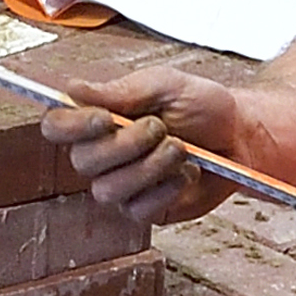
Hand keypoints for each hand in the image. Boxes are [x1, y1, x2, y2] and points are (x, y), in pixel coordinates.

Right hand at [50, 66, 238, 223]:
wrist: (239, 136)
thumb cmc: (201, 107)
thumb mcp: (165, 85)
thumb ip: (120, 90)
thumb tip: (73, 89)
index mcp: (97, 120)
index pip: (57, 126)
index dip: (72, 126)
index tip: (105, 118)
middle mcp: (101, 156)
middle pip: (82, 161)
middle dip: (126, 144)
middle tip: (161, 128)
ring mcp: (120, 186)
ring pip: (109, 189)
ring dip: (150, 167)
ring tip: (180, 149)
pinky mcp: (144, 210)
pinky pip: (138, 209)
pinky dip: (167, 188)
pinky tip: (186, 173)